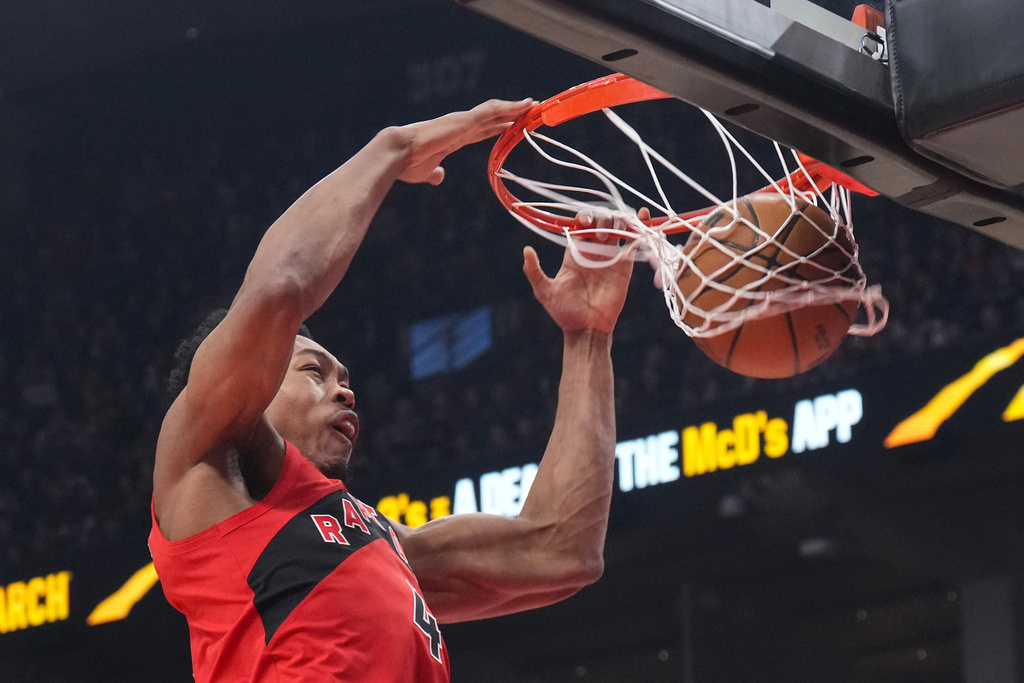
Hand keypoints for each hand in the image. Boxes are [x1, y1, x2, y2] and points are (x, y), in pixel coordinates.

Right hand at [396, 98, 534, 185]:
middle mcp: (460, 125)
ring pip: (495, 110)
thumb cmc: (407, 164)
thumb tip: (439, 177)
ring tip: (534, 104)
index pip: (481, 129)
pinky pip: (492, 112)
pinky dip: (510, 108)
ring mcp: (462, 122)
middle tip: (531, 109)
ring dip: (515, 107)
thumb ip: (435, 173)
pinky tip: (524, 106)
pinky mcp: (464, 121)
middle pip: (492, 116)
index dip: (498, 126)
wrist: (396, 153)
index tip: (512, 124)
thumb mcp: (426, 172)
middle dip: (511, 113)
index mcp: (454, 137)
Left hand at [523, 209, 645, 334]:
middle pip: (601, 222)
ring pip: (617, 227)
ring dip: (618, 222)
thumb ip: (534, 272)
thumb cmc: (564, 312)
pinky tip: (641, 217)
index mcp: (575, 252)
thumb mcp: (545, 291)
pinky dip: (639, 228)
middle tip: (599, 234)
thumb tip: (526, 250)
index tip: (583, 223)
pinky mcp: (626, 265)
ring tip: (612, 234)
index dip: (584, 218)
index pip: (581, 225)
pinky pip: (634, 242)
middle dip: (601, 219)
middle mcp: (593, 251)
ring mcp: (611, 256)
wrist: (587, 330)